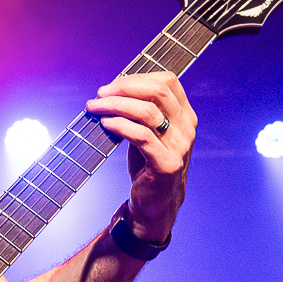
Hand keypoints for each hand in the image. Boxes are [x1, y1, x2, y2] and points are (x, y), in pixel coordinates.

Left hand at [87, 71, 193, 241]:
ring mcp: (179, 146)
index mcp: (185, 115)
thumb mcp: (147, 131)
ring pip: (147, 112)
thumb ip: (140, 109)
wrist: (154, 202)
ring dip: (115, 105)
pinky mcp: (166, 164)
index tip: (111, 86)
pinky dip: (120, 126)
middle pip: (157, 91)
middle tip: (100, 95)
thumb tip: (110, 88)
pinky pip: (141, 136)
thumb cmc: (147, 163)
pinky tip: (105, 124)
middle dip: (123, 88)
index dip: (136, 79)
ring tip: (95, 108)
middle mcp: (186, 128)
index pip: (167, 81)